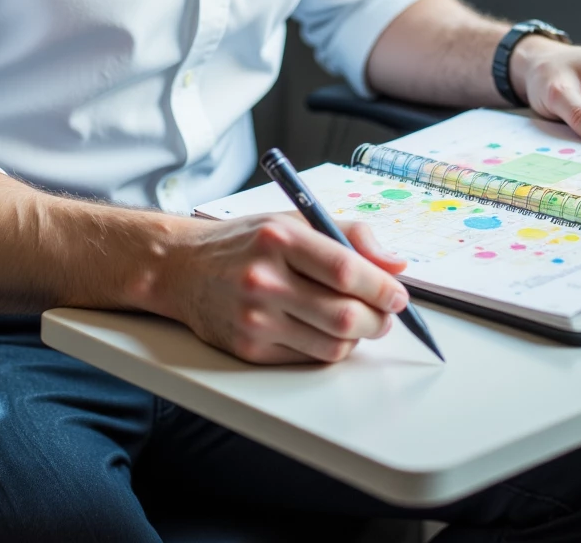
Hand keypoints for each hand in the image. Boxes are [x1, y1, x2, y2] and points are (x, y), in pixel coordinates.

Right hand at [150, 213, 408, 363]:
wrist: (182, 268)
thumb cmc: (244, 242)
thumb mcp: (292, 221)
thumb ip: (348, 235)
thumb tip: (395, 264)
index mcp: (279, 239)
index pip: (346, 271)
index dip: (382, 288)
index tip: (399, 294)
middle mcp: (265, 280)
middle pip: (344, 316)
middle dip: (379, 320)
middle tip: (386, 313)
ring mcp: (255, 320)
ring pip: (332, 346)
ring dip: (358, 338)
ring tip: (357, 321)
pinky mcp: (249, 349)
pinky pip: (308, 359)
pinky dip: (328, 349)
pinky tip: (324, 330)